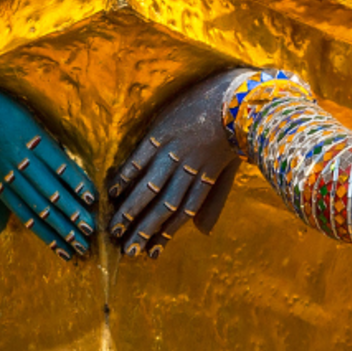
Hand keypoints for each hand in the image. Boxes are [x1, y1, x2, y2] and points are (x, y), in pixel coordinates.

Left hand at [0, 78, 97, 260]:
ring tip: (89, 228)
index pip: (28, 217)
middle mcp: (14, 176)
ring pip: (52, 189)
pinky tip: (88, 194)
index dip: (47, 236)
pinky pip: (57, 162)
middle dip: (65, 230)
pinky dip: (73, 179)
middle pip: (43, 208)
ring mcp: (25, 157)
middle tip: (85, 247)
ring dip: (72, 210)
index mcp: (0, 186)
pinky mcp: (34, 136)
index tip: (65, 253)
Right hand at [107, 70, 247, 257]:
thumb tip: (204, 233)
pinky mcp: (162, 131)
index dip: (164, 235)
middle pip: (163, 206)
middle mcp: (188, 169)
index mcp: (205, 180)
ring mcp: (173, 150)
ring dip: (131, 209)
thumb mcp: (229, 171)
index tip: (148, 253)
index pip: (181, 214)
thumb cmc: (235, 134)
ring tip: (114, 228)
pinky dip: (127, 175)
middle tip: (125, 250)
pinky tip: (114, 191)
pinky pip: (141, 157)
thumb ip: (215, 201)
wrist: (238, 97)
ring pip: (150, 186)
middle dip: (143, 230)